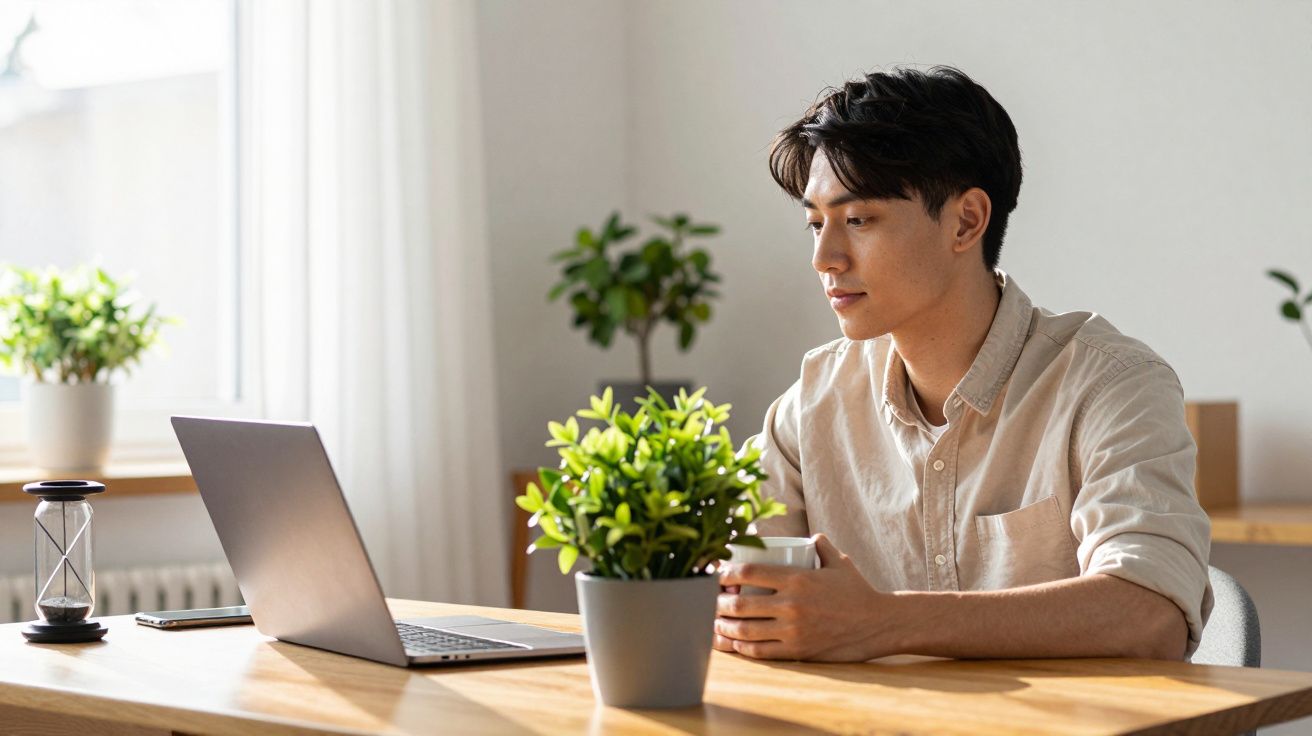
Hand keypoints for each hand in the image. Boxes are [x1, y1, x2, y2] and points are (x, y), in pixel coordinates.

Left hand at [713, 534, 900, 660]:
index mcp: (797, 578)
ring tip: (714, 624)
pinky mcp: (797, 651)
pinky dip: (742, 648)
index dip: (725, 573)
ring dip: (724, 627)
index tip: (713, 574)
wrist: (878, 624)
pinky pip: (761, 651)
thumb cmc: (857, 591)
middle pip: (740, 602)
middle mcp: (791, 604)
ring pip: (745, 630)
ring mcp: (793, 630)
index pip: (749, 572)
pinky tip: (733, 643)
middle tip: (707, 601)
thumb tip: (810, 537)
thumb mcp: (839, 562)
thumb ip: (821, 545)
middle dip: (717, 603)